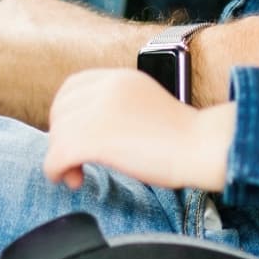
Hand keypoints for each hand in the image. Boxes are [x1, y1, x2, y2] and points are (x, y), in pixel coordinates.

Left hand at [44, 67, 236, 190]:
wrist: (201, 146)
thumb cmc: (184, 136)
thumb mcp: (145, 105)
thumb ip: (119, 106)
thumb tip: (93, 128)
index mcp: (119, 78)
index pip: (72, 86)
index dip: (66, 113)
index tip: (74, 134)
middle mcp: (106, 88)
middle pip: (60, 110)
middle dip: (62, 137)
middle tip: (76, 159)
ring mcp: (99, 111)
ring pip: (57, 135)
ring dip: (61, 158)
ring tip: (77, 174)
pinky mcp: (95, 138)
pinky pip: (56, 155)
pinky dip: (57, 171)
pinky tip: (73, 180)